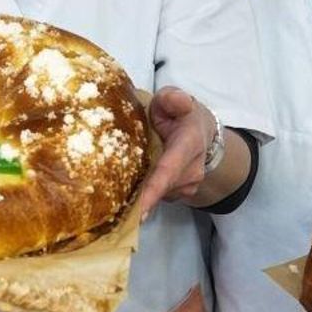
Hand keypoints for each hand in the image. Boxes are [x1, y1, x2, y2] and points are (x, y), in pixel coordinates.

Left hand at [133, 86, 217, 218]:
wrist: (203, 133)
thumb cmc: (179, 115)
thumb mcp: (172, 99)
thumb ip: (172, 98)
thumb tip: (178, 101)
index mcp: (188, 144)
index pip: (168, 171)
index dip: (153, 192)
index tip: (139, 213)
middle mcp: (192, 170)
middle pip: (160, 188)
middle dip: (136, 196)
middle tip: (108, 201)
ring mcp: (188, 185)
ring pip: (158, 194)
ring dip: (140, 191)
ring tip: (122, 180)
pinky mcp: (181, 194)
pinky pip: (158, 197)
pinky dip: (145, 193)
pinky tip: (133, 184)